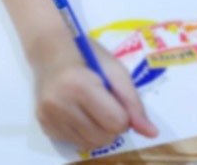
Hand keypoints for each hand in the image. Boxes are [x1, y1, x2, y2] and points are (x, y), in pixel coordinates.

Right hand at [32, 35, 157, 149]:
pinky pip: (74, 143)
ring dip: (99, 131)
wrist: (50, 51)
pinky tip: (80, 112)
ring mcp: (49, 117)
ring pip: (89, 144)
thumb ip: (133, 102)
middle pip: (104, 137)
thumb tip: (152, 132)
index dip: (124, 114)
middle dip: (112, 125)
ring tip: (94, 108)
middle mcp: (60, 105)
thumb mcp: (115, 70)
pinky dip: (84, 132)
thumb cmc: (88, 55)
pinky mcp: (44, 126)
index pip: (116, 122)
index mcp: (80, 85)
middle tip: (107, 104)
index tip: (118, 100)